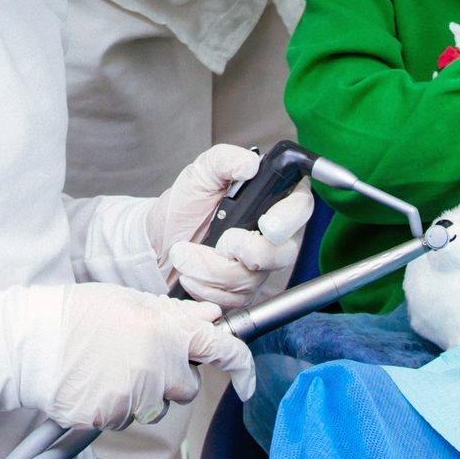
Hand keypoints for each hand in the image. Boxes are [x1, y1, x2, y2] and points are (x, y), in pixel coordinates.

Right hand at [22, 283, 253, 429]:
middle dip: (171, 376)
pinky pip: (128, 418)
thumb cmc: (77, 316)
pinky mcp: (113, 418)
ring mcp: (135, 396)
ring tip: (109, 368)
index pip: (221, 349)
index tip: (247, 379)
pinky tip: (96, 384)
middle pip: (186, 386)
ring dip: (143, 393)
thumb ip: (175, 314)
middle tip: (139, 357)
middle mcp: (156, 367)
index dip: (242, 365)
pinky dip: (117, 406)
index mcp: (165, 332)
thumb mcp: (130, 301)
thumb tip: (212, 316)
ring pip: (157, 406)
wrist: (30, 343)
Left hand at [143, 143, 312, 306]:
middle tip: (220, 241)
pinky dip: (205, 286)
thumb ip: (224, 160)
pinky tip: (190, 272)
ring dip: (210, 268)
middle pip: (283, 253)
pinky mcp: (243, 293)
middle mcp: (272, 237)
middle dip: (247, 250)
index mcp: (271, 201)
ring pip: (251, 278)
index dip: (289, 218)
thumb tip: (249, 164)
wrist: (158, 242)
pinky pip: (233, 298)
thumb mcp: (200, 175)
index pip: (301, 207)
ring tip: (183, 253)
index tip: (266, 224)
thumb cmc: (185, 206)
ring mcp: (260, 268)